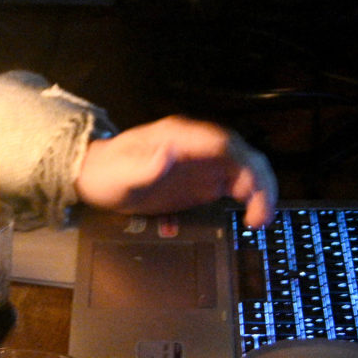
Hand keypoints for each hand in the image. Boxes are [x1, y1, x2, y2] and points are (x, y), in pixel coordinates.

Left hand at [73, 117, 276, 227]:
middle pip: (241, 155)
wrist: (95, 175)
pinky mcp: (200, 181)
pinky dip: (245, 201)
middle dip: (260, 181)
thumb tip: (170, 153)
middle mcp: (196, 147)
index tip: (251, 191)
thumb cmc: (106, 172)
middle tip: (262, 215)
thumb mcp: (120, 172)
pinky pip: (231, 187)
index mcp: (180, 137)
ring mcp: (200, 163)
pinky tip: (247, 219)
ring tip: (258, 220)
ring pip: (243, 170)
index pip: (223, 143)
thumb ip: (144, 164)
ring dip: (258, 192)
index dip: (244, 164)